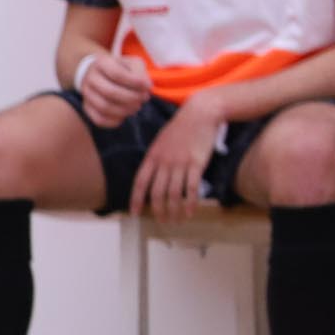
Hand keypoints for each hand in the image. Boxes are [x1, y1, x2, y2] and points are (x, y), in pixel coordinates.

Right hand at [77, 52, 154, 126]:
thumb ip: (141, 73)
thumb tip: (145, 88)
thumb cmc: (122, 70)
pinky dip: (115, 120)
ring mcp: (87, 93)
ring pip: (104, 107)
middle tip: (143, 99)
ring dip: (125, 110)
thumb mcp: (133, 64)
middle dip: (132, 98)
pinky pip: (100, 119)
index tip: (148, 87)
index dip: (136, 83)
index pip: (118, 74)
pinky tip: (125, 115)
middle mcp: (90, 77)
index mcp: (102, 62)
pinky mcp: (87, 108)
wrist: (101, 74)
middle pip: (110, 92)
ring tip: (136, 107)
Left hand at [130, 92, 220, 223]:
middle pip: (157, 192)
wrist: (200, 113)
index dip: (136, 200)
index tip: (134, 213)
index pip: (140, 183)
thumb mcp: (161, 142)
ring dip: (173, 211)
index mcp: (152, 156)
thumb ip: (156, 159)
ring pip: (173, 194)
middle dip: (157, 210)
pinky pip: (191, 188)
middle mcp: (164, 161)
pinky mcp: (196, 163)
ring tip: (175, 221)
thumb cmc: (181, 128)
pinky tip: (190, 212)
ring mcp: (180, 163)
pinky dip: (190, 203)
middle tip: (161, 221)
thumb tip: (152, 177)